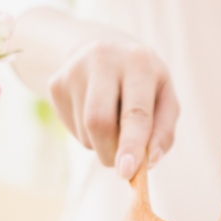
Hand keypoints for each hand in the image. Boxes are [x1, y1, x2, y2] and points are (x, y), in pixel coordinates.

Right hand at [48, 28, 179, 178]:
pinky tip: (95, 112)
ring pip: (86, 131)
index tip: (127, 172)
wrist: (105, 48)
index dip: (131, 145)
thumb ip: (164, 130)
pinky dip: (88, 134)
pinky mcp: (56, 84)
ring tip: (114, 120)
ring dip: (102, 144)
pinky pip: (72, 129)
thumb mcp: (165, 97)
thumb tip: (148, 160)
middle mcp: (103, 59)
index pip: (134, 111)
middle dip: (112, 152)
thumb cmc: (143, 81)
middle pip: (99, 122)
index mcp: (138, 61)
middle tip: (124, 166)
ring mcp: (74, 71)